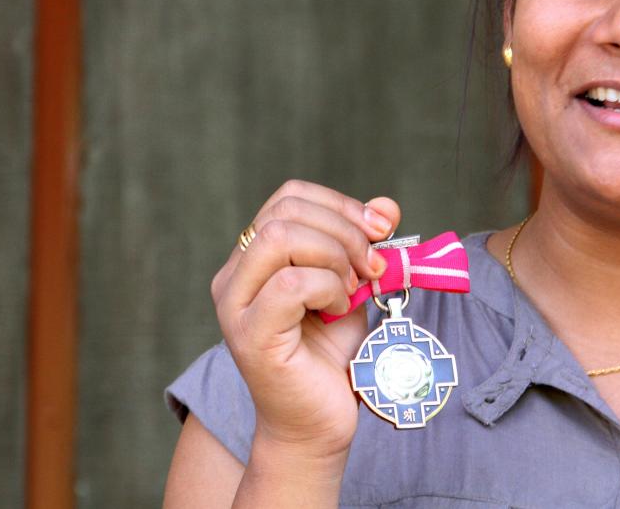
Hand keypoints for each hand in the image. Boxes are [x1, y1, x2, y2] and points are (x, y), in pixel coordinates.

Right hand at [211, 180, 400, 456]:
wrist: (320, 423)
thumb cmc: (332, 356)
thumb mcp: (354, 286)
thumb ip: (364, 244)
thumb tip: (386, 205)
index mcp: (253, 257)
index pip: (289, 197)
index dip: (340, 204)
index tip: (381, 229)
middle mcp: (233, 276)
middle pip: (285, 211)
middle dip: (343, 230)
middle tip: (371, 266)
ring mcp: (235, 305)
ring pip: (281, 239)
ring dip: (334, 257)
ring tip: (352, 289)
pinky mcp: (250, 334)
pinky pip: (290, 283)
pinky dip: (328, 288)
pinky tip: (340, 310)